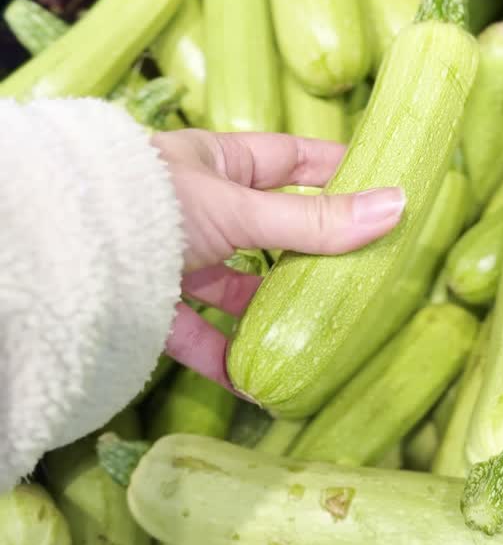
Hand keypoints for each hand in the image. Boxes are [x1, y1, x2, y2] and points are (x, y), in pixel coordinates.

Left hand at [152, 129, 404, 388]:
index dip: (335, 171)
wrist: (64, 249)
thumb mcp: (240, 209)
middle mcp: (200, 207)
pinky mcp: (151, 304)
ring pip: (235, 287)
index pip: (292, 161)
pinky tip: (253, 383)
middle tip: (364, 275)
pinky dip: (222, 357)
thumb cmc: (151, 201)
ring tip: (315, 336)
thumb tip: (396, 207)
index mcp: (219, 164)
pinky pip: (195, 334)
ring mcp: (176, 256)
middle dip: (312, 254)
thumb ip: (313, 220)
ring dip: (269, 313)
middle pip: (270, 230)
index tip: (382, 187)